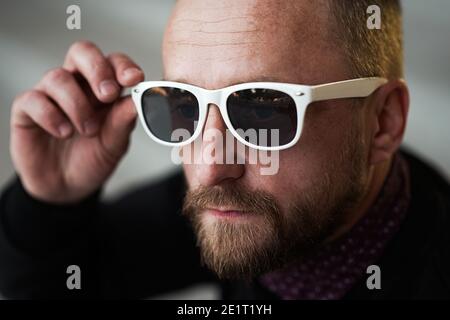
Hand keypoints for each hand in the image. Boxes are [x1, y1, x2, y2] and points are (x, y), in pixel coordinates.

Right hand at [10, 41, 143, 202]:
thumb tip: (137, 101)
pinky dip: (51, 115)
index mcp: (104, 89)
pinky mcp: (27, 111)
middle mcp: (77, 86)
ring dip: (77, 104)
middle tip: (108, 95)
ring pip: (58, 77)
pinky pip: (33, 99)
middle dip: (97, 69)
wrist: (67, 187)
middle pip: (82, 52)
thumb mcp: (115, 144)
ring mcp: (50, 95)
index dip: (123, 65)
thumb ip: (123, 122)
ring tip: (87, 130)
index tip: (134, 78)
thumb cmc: (93, 159)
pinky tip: (64, 132)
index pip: (113, 62)